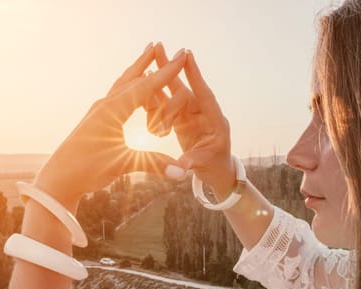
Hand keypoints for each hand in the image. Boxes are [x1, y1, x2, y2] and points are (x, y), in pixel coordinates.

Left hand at [33, 43, 186, 209]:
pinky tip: (129, 90)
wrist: (58, 179)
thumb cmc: (87, 169)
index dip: (166, 73)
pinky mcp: (95, 120)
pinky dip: (128, 87)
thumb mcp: (122, 164)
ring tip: (145, 59)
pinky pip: (116, 96)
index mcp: (112, 110)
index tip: (181, 57)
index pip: (145, 86)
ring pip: (122, 85)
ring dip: (136, 71)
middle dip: (146, 62)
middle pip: (131, 78)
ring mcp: (98, 112)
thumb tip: (182, 170)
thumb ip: (154, 163)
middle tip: (158, 44)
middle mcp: (105, 106)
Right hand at [151, 43, 234, 196]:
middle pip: (185, 88)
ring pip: (173, 93)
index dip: (195, 76)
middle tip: (160, 46)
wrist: (215, 171)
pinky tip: (145, 80)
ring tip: (150, 57)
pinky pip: (166, 105)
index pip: (204, 95)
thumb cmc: (216, 166)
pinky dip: (156, 94)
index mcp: (214, 120)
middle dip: (173, 68)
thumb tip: (182, 164)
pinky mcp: (180, 120)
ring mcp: (190, 115)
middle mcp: (201, 112)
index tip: (188, 56)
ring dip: (162, 77)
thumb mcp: (206, 163)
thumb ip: (194, 161)